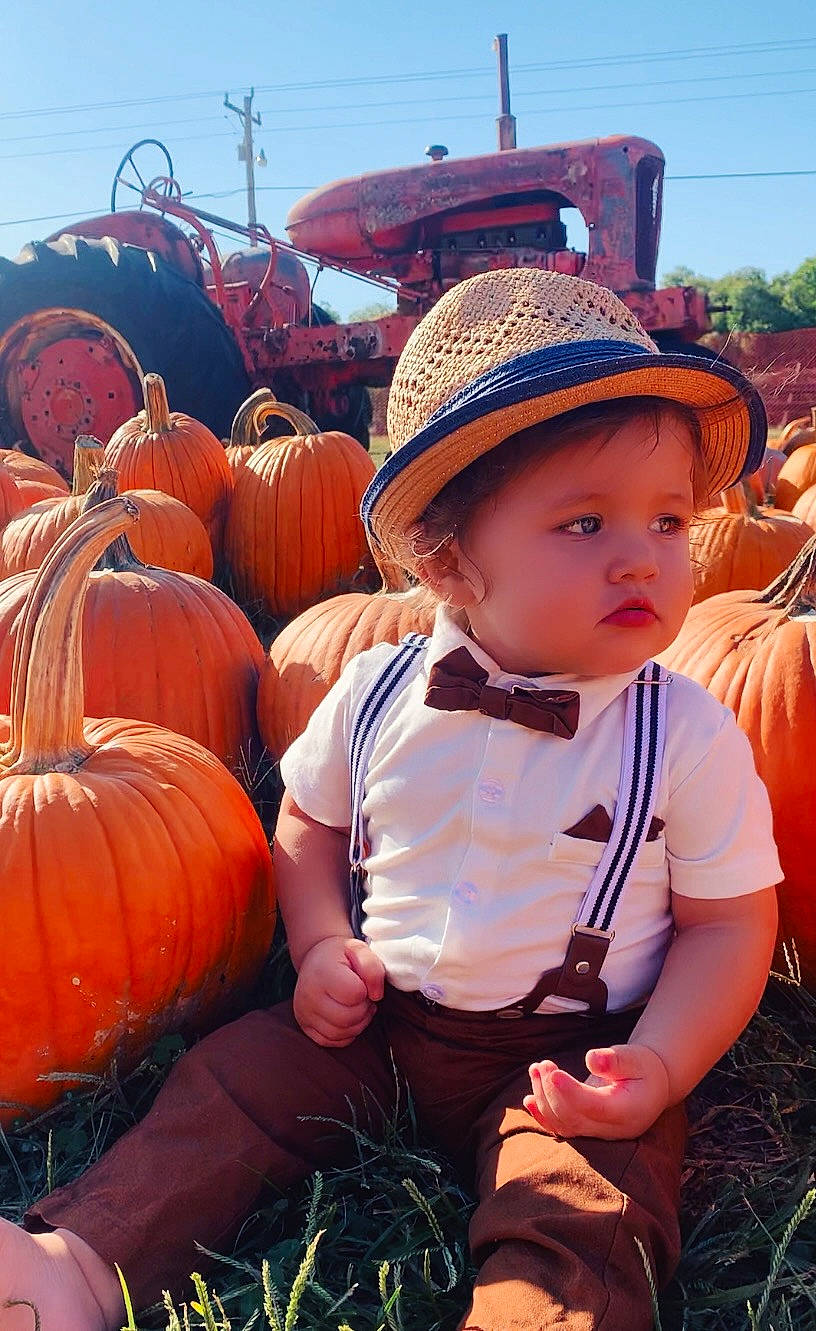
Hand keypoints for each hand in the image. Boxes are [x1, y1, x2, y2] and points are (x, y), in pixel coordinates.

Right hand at [293, 936, 384, 1047]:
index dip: (366, 989)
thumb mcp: (359, 949)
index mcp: (322, 973)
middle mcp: (308, 996)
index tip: (362, 981)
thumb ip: (372, 968)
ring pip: (341, 1033)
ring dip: (357, 1023)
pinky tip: (348, 1017)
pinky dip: (345, 1034)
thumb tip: (376, 996)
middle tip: (363, 996)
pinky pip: (331, 1041)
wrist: (316, 960)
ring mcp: (304, 1013)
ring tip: (357, 1005)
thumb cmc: (340, 956)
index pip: (355, 994)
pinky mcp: (305, 1026)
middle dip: (363, 1009)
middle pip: (348, 1018)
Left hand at [523, 1042, 670, 1140]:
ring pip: (563, 1125)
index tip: (553, 1073)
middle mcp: (612, 1130)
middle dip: (551, 1092)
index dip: (571, 1093)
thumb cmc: (642, 1068)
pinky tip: (527, 1099)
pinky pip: (561, 1129)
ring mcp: (598, 1134)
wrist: (650, 1086)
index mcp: (628, 1111)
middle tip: (542, 1065)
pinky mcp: (586, 1131)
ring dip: (543, 1098)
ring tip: (536, 1069)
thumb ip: (616, 1059)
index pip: (594, 1108)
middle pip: (574, 1118)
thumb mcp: (636, 1057)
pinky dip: (542, 1116)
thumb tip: (591, 1059)